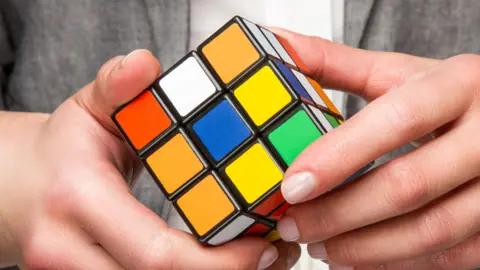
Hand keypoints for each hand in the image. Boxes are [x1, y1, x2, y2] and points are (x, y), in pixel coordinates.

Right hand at [0, 50, 300, 268]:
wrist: (20, 188)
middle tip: (275, 254)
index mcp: (77, 203)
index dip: (219, 261)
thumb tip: (144, 63)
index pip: (156, 253)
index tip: (264, 243)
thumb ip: (116, 86)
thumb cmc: (61, 149)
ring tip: (262, 260)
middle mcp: (69, 253)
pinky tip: (225, 264)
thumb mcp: (89, 109)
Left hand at [272, 29, 479, 268]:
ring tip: (320, 247)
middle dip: (340, 214)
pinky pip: (448, 256)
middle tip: (294, 225)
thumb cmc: (448, 96)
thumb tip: (278, 44)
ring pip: (430, 230)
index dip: (340, 156)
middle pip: (408, 185)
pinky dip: (395, 263)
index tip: (293, 185)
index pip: (397, 120)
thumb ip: (337, 64)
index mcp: (459, 86)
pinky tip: (356, 258)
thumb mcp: (400, 73)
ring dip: (363, 247)